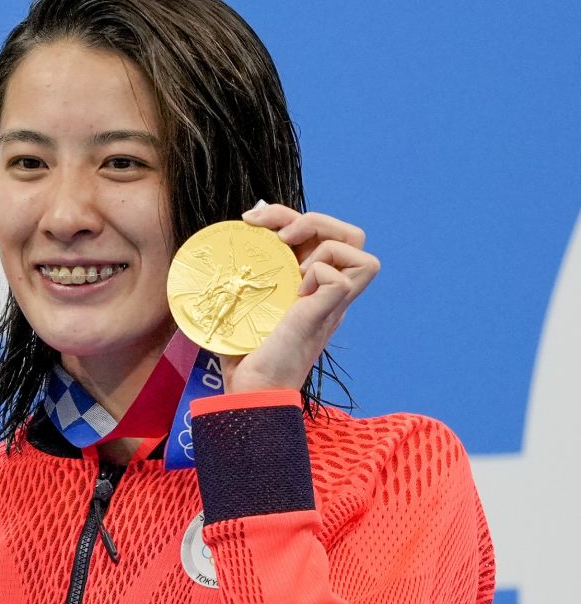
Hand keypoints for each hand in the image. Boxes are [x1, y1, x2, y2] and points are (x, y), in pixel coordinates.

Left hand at [220, 205, 379, 394]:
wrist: (250, 388)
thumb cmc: (244, 351)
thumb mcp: (247, 300)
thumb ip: (252, 269)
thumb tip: (244, 228)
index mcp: (311, 285)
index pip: (320, 232)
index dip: (287, 215)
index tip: (251, 223)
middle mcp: (327, 290)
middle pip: (350, 233)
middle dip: (312, 218)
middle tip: (278, 236)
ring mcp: (331, 302)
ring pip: (358, 247)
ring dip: (321, 242)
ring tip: (292, 267)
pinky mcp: (326, 313)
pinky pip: (341, 275)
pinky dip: (318, 272)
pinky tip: (294, 293)